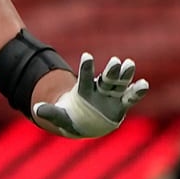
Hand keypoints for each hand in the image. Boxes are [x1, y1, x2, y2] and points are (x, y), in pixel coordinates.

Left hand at [34, 52, 148, 137]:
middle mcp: (98, 90)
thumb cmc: (71, 118)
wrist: (84, 123)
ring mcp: (110, 96)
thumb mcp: (60, 117)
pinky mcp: (120, 104)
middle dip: (110, 71)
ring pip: (118, 84)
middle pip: (105, 79)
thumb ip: (50, 112)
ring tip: (129, 64)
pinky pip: (130, 97)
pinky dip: (137, 91)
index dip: (85, 67)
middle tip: (114, 61)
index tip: (86, 55)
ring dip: (124, 75)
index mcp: (83, 91)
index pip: (84, 78)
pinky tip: (144, 84)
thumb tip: (35, 110)